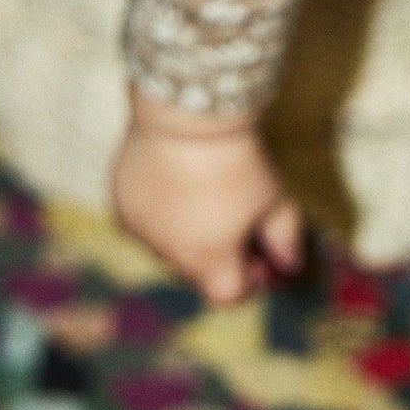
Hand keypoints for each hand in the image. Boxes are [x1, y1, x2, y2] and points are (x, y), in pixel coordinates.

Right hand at [112, 88, 301, 305]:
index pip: (228, 295)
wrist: (186, 114)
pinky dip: (158, 212)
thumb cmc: (236, 160)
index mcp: (208, 260)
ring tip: (203, 193)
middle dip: (217, 256)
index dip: (248, 281)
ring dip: (185, 233)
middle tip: (235, 221)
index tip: (258, 258)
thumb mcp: (274, 198)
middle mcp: (167, 253)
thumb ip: (285, 238)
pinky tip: (174, 181)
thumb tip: (289, 264)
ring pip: (167, 245)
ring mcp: (139, 229)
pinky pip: (143, 221)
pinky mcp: (120, 203)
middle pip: (197, 271)